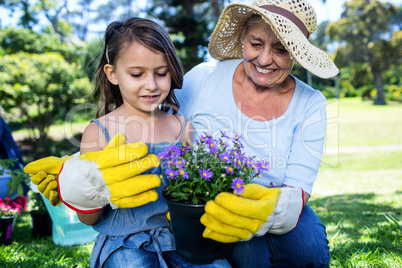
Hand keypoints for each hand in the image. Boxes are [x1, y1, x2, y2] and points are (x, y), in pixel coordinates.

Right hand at [25, 133, 160, 212]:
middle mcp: (105, 178)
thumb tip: (123, 136)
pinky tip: (154, 194)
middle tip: (155, 160)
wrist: (77, 187)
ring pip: (130, 189)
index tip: (145, 147)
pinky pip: (130, 202)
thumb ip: (113, 146)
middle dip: (143, 165)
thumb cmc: (92, 166)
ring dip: (146, 184)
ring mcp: (110, 191)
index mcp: (101, 163)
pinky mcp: (115, 202)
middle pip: (126, 172)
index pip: (118, 156)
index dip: (133, 151)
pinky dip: (143, 199)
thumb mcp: (99, 153)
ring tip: (157, 179)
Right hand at [26, 156, 73, 205]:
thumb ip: (38, 166)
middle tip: (52, 177)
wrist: (79, 170)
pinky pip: (52, 202)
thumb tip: (26, 170)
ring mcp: (55, 191)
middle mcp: (49, 184)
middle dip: (44, 182)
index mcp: (45, 176)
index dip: (37, 177)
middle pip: (39, 187)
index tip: (44, 173)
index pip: (35, 180)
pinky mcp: (61, 197)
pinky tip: (54, 192)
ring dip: (48, 188)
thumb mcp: (51, 163)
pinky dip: (52, 198)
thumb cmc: (65, 165)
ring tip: (56, 182)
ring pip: (45, 193)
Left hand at [200, 183, 303, 242]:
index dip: (229, 202)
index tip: (218, 196)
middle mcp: (259, 225)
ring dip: (215, 225)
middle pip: (235, 220)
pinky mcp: (245, 238)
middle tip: (208, 205)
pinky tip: (207, 231)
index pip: (244, 207)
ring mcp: (251, 234)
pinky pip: (230, 239)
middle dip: (218, 213)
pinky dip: (217, 236)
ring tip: (204, 217)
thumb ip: (249, 189)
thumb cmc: (265, 197)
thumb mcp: (261, 189)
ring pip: (231, 231)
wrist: (275, 212)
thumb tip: (236, 190)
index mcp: (264, 210)